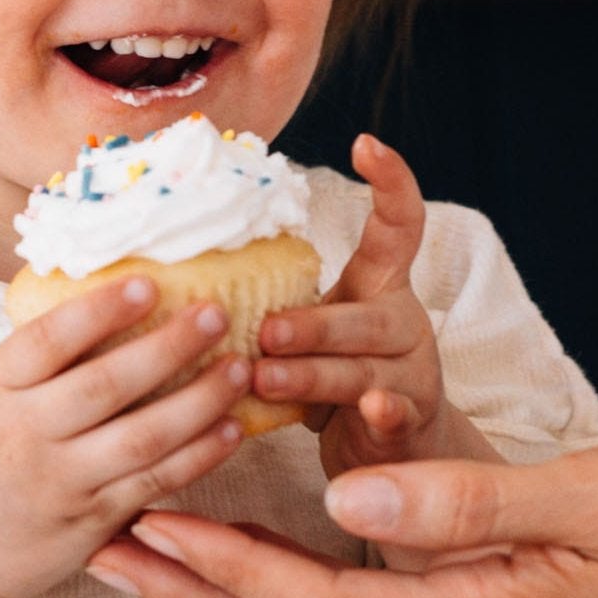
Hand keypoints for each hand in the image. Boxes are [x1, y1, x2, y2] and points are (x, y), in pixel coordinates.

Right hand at [0, 274, 250, 597]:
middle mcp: (27, 433)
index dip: (100, 310)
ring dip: (199, 401)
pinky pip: (153, 483)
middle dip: (169, 346)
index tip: (148, 283)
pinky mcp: (91, 522)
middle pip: (106, 385)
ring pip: (141, 438)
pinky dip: (198, 456)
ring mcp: (61, 482)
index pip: (48, 340)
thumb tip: (118, 289)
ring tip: (239, 367)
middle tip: (217, 314)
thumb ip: (43, 353)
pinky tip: (230, 428)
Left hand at [87, 434, 597, 597]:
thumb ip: (467, 501)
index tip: (153, 523)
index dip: (232, 573)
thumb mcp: (591, 495)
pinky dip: (292, 581)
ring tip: (153, 536)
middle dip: (200, 593)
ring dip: (232, 589)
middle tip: (110, 537)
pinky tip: (255, 544)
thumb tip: (354, 498)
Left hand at [255, 136, 480, 480]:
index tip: (365, 143)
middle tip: (265, 331)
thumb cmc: (334, 371)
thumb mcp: (315, 325)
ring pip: (361, 370)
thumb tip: (186, 262)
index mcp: (381, 284)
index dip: (390, 181)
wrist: (397, 455)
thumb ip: (279, 293)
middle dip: (311, 324)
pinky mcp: (411, 422)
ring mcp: (412, 373)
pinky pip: (393, 416)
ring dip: (311, 374)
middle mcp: (403, 321)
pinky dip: (381, 414)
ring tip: (263, 376)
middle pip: (362, 315)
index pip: (398, 225)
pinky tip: (369, 412)